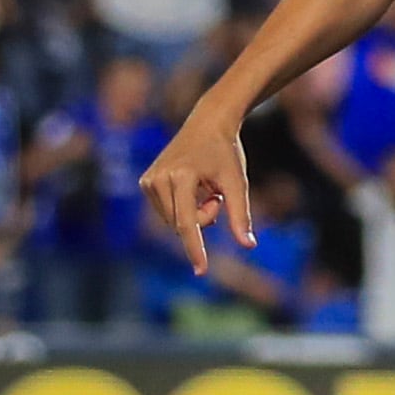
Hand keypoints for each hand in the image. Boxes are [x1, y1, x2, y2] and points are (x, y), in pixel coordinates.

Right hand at [140, 108, 256, 273]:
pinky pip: (167, 212)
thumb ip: (240, 215)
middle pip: (183, 224)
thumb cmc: (226, 153)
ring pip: (174, 221)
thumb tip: (249, 245)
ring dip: (194, 214)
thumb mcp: (238, 182)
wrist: (207, 124)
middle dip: (204, 218)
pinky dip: (183, 208)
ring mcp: (148, 181)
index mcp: (181, 177)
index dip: (195, 249)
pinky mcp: (145, 182)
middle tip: (216, 195)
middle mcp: (158, 179)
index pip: (187, 223)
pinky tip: (192, 187)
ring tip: (204, 188)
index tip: (201, 271)